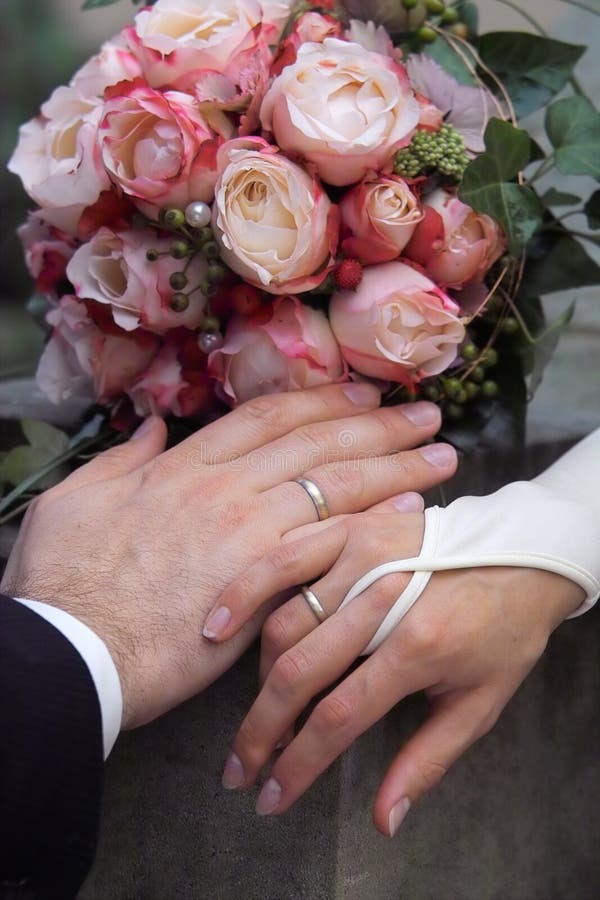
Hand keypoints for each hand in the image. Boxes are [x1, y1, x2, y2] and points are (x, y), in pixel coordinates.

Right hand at [1, 386, 455, 728]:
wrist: (75, 647)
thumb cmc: (67, 580)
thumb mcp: (77, 501)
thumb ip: (122, 459)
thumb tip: (154, 430)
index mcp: (185, 466)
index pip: (270, 418)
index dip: (324, 401)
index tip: (364, 395)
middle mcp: (224, 487)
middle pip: (317, 442)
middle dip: (378, 425)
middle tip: (426, 417)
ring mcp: (245, 531)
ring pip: (334, 484)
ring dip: (394, 467)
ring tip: (441, 457)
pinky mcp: (261, 581)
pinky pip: (330, 541)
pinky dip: (372, 521)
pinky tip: (411, 512)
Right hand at [213, 504, 583, 834]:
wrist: (526, 552)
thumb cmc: (505, 631)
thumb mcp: (482, 703)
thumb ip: (427, 760)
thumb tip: (383, 820)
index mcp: (418, 645)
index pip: (339, 714)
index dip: (300, 763)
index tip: (273, 796)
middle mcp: (381, 595)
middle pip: (299, 671)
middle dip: (262, 730)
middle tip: (241, 770)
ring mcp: (362, 553)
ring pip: (283, 619)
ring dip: (254, 677)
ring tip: (244, 720)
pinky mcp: (351, 527)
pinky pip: (283, 558)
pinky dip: (247, 592)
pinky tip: (219, 625)